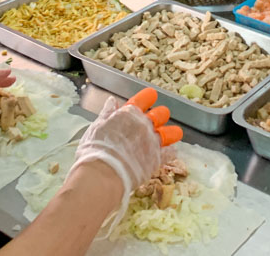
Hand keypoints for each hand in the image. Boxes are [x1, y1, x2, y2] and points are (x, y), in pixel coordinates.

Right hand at [69, 91, 179, 219]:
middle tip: (157, 118)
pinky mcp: (157, 159)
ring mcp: (152, 141)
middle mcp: (144, 125)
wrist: (103, 174)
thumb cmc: (95, 150)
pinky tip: (171, 152)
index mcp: (129, 114)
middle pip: (160, 114)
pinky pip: (170, 153)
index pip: (143, 99)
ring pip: (170, 132)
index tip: (151, 96)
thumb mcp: (97, 127)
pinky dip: (171, 152)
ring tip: (173, 133)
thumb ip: (107, 113)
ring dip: (171, 132)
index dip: (148, 97)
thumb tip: (112, 101)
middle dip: (160, 115)